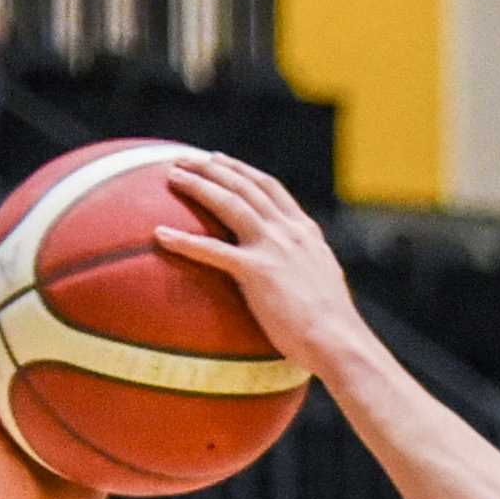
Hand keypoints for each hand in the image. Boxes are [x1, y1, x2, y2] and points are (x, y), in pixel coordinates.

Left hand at [152, 153, 366, 377]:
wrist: (338, 340)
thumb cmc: (331, 327)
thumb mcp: (323, 283)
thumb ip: (305, 268)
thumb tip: (294, 275)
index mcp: (305, 232)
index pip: (270, 188)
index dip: (241, 171)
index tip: (218, 160)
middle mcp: (289, 231)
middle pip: (245, 187)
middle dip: (212, 168)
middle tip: (184, 159)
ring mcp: (273, 248)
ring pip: (230, 203)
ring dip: (199, 185)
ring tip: (172, 175)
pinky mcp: (257, 271)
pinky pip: (213, 251)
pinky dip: (184, 241)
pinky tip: (160, 235)